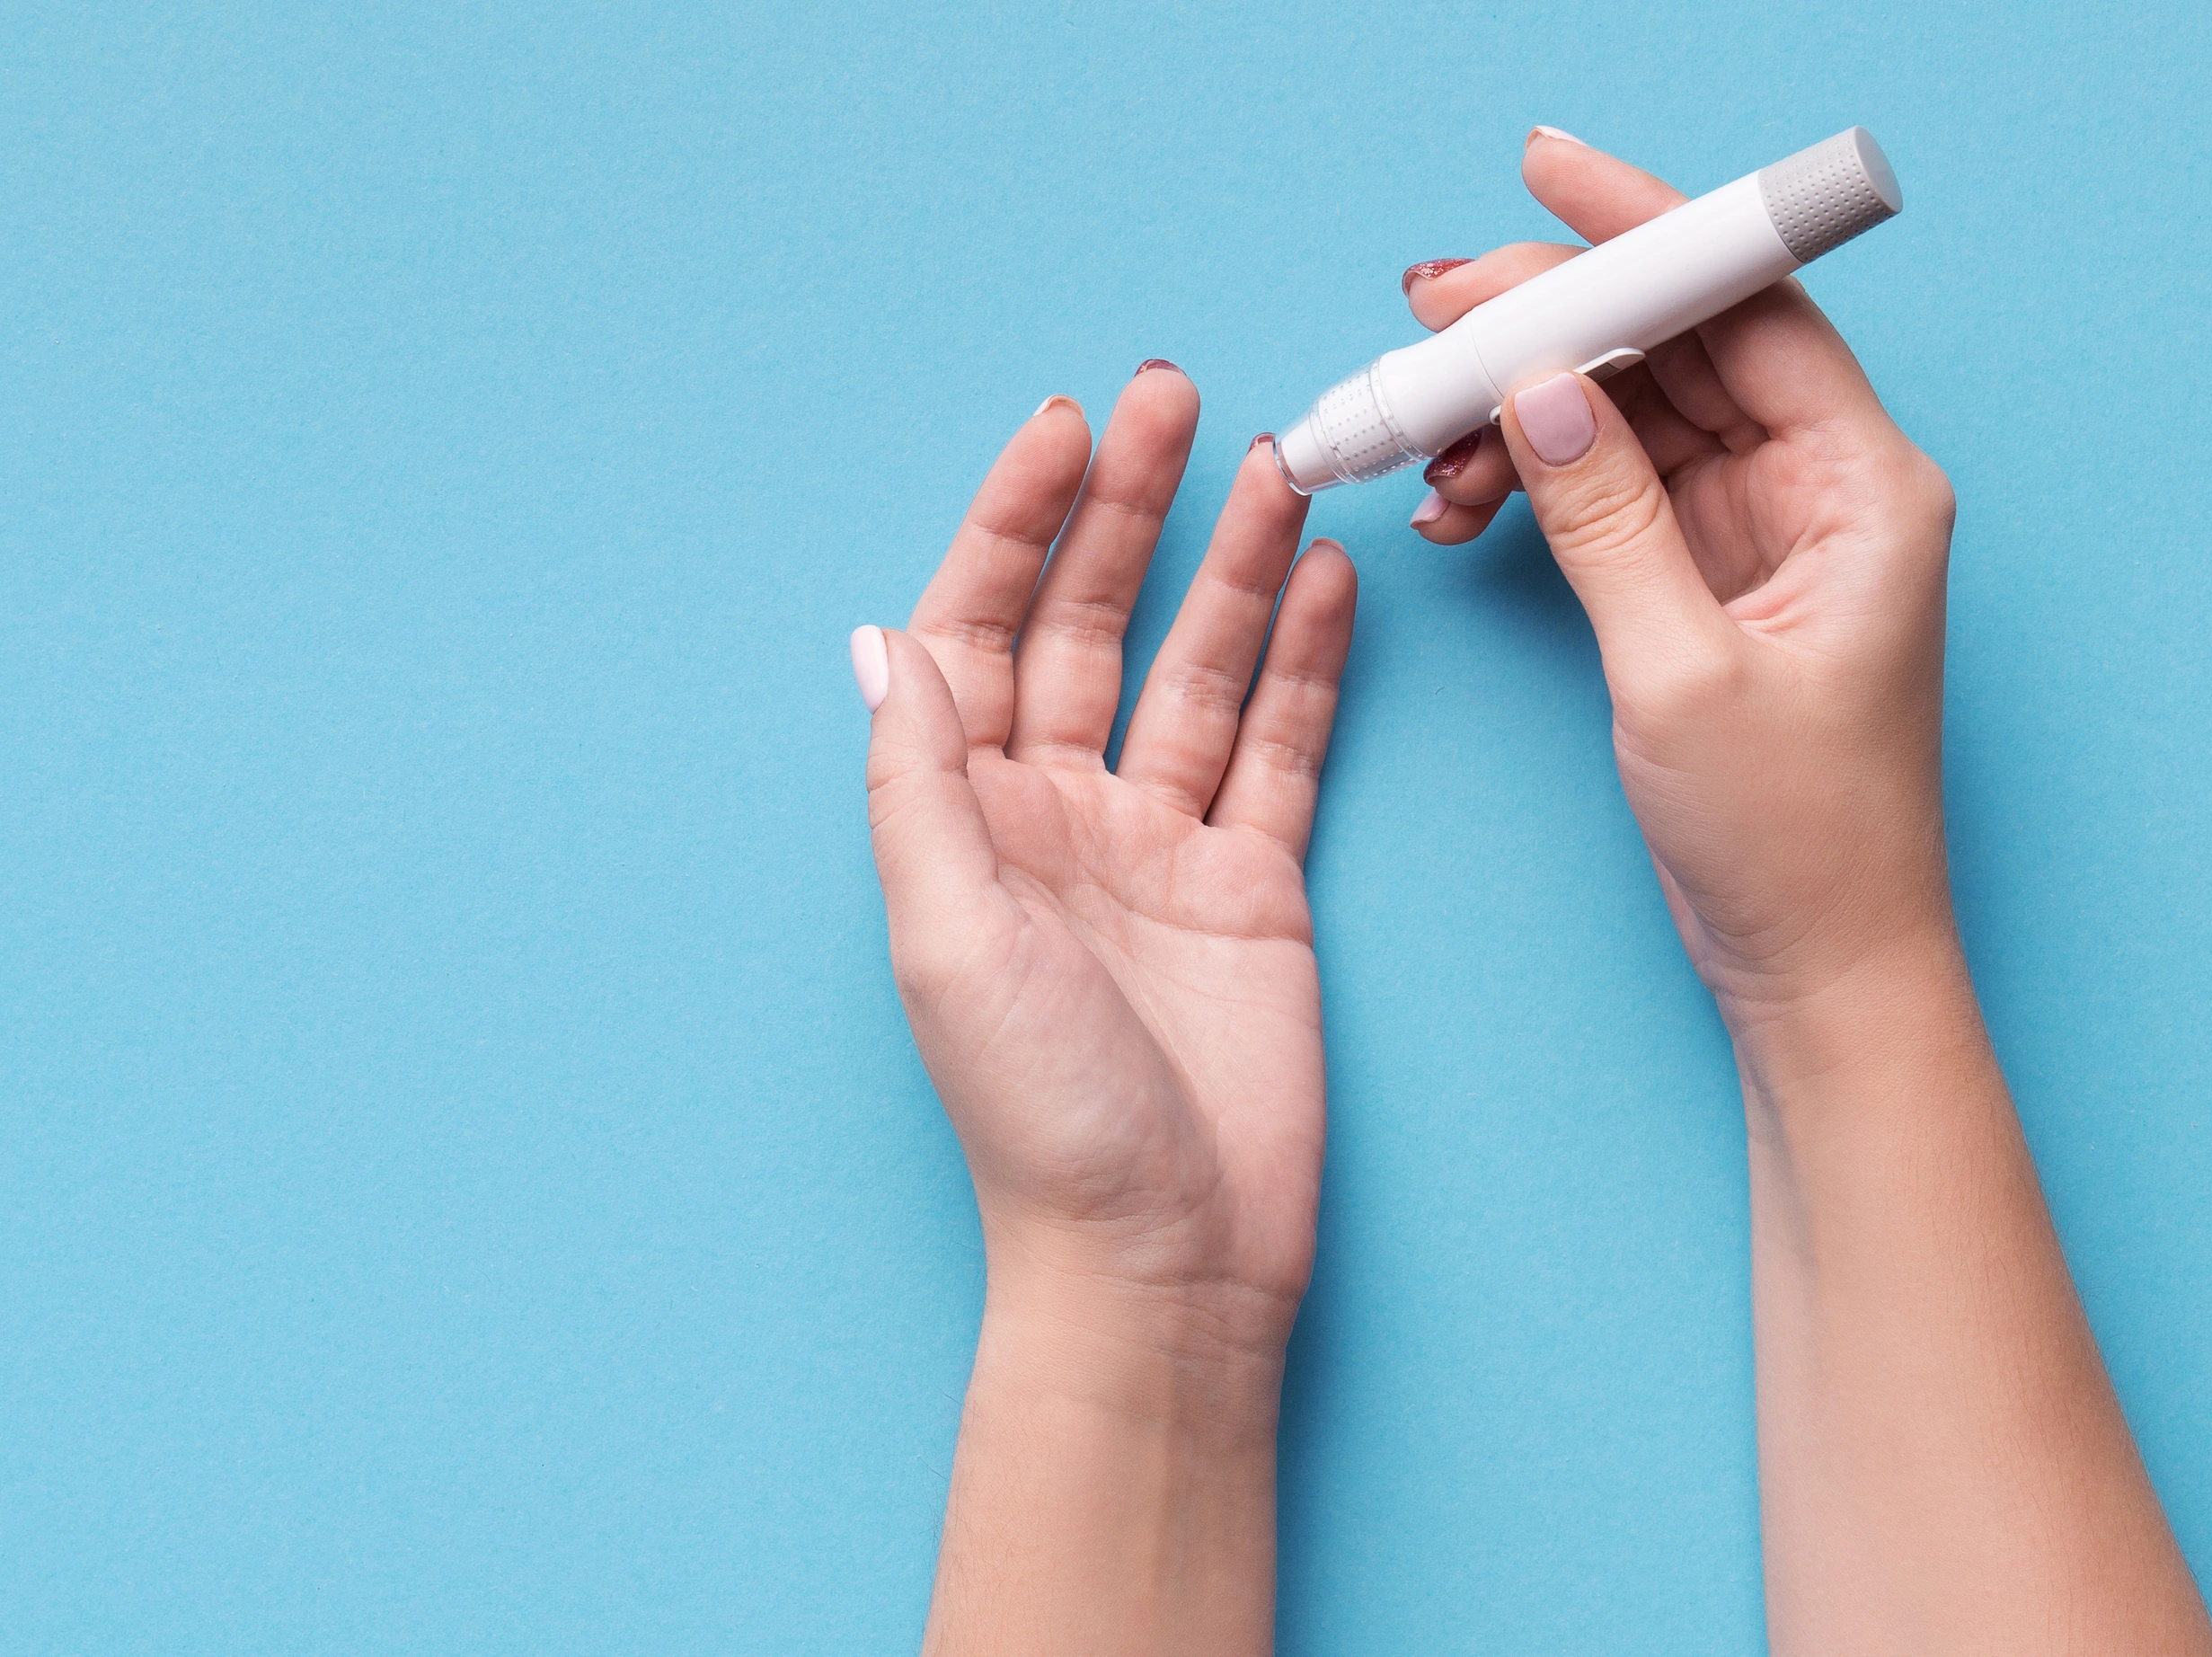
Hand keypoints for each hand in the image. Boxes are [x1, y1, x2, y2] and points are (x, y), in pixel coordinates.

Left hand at [856, 363, 1355, 1353]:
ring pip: (1197, 670)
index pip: (980, 629)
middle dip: (1127, 512)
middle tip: (1174, 396)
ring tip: (1278, 466)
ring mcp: (1159, 846)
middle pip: (1088, 624)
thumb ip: (922, 784)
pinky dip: (1306, 666)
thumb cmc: (1039, 1119)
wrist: (1163, 1259)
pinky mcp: (1254, 887)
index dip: (1014, 523)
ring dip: (1232, 567)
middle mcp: (1056, 815)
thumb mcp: (949, 938)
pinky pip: (1281, 748)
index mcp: (967, 820)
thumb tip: (884, 641)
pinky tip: (1327, 586)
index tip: (1065, 428)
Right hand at [1405, 131, 1959, 1019]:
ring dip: (1518, 410)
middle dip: (1545, 320)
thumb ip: (1607, 518)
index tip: (1544, 179)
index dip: (1643, 230)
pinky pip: (1607, 485)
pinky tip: (1458, 505)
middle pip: (1676, 343)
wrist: (1818, 965)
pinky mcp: (1708, 575)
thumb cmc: (1797, 839)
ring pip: (1626, 411)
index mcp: (1865, 486)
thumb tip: (1536, 389)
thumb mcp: (1683, 672)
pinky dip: (1529, 481)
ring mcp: (1762, 529)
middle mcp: (1823, 485)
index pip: (1748, 305)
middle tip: (1429, 317)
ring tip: (1422, 442)